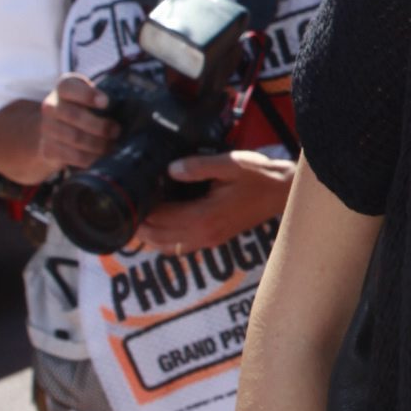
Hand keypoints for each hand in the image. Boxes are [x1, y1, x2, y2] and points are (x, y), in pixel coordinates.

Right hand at [37, 74, 118, 173]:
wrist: (56, 130)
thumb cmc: (84, 108)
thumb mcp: (91, 96)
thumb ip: (104, 98)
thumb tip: (131, 108)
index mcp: (64, 87)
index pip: (69, 87)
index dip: (87, 95)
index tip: (106, 102)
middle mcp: (51, 106)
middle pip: (75, 116)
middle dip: (100, 126)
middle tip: (117, 131)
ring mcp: (47, 128)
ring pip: (75, 138)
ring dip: (98, 144)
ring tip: (113, 146)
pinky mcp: (48, 149)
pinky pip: (72, 156)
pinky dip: (90, 158)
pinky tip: (102, 158)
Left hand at [128, 148, 295, 250]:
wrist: (284, 193)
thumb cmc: (259, 176)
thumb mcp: (230, 163)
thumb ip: (198, 166)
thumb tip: (169, 170)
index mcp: (204, 217)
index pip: (160, 219)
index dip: (142, 209)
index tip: (129, 194)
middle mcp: (204, 235)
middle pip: (158, 238)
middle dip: (139, 225)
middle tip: (126, 206)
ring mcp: (210, 240)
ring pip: (167, 247)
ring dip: (150, 235)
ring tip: (138, 216)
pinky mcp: (215, 239)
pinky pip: (180, 247)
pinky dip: (164, 240)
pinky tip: (161, 224)